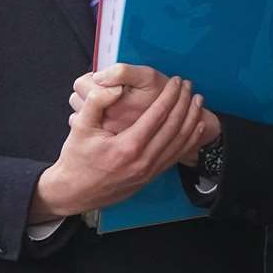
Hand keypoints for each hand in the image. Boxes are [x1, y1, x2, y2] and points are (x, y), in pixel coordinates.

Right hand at [74, 64, 220, 164]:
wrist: (74, 192)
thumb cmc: (76, 158)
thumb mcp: (80, 127)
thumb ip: (96, 102)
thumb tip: (115, 87)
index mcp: (128, 146)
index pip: (158, 115)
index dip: (170, 95)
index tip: (176, 81)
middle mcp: (143, 160)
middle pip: (174, 127)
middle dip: (185, 103)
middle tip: (189, 85)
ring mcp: (149, 171)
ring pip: (180, 142)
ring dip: (192, 119)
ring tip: (198, 102)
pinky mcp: (150, 177)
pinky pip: (176, 156)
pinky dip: (189, 140)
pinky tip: (196, 127)